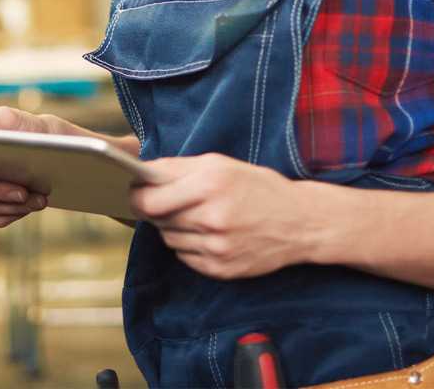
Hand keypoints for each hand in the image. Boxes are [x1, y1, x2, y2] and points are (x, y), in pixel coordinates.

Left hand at [127, 154, 313, 279]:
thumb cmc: (258, 186)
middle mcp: (211, 217)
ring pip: (169, 239)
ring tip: (196, 215)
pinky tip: (207, 232)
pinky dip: (189, 244)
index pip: (150, 199)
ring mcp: (215, 247)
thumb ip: (179, 168)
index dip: (137, 196)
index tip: (135, 191)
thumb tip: (143, 174)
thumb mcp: (221, 164)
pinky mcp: (219, 269)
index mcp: (210, 184)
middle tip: (168, 200)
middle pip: (157, 219)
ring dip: (173, 227)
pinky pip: (184, 256)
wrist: (299, 222)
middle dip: (157, 209)